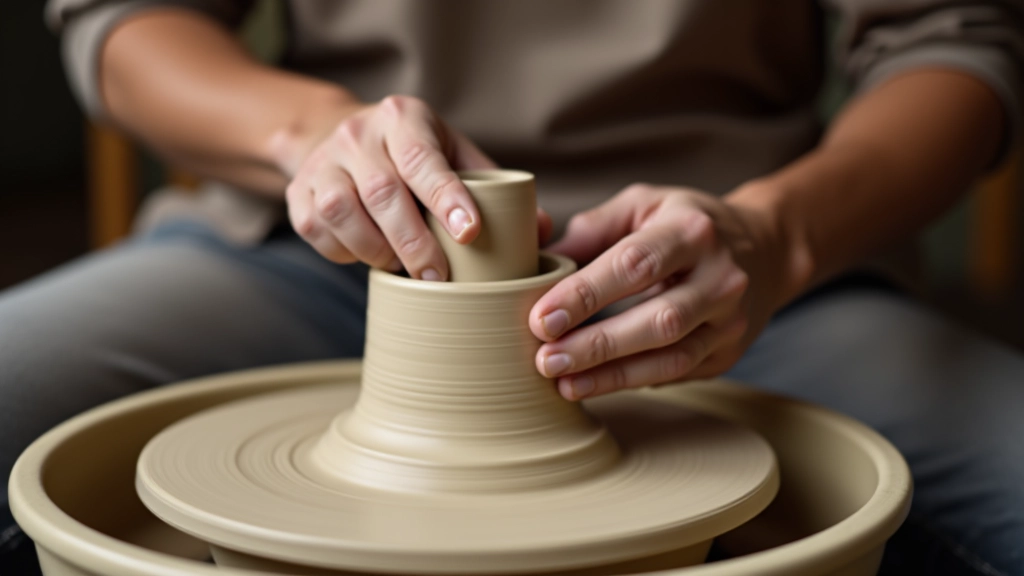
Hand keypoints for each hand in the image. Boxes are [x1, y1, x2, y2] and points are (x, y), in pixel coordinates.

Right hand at [277, 95, 494, 279]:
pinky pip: (317, 230)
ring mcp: (321, 162)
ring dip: (376, 249)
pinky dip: (345, 252)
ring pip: (341, 212)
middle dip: (414, 242)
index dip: (446, 197)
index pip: (423, 158)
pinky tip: (367, 254)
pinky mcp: (297, 192)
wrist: (337, 136)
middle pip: (382, 192)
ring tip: (401, 267)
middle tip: (438, 276)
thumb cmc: (413, 154)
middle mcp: (357, 134)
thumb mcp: (453, 153)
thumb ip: (494, 188)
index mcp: (402, 118)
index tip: (470, 232)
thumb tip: (542, 230)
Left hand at [529, 184, 789, 400]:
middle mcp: (721, 276)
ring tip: (563, 383)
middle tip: (546, 359)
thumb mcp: (641, 206)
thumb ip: (590, 231)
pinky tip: (592, 385)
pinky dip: (631, 383)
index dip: (586, 294)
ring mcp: (730, 320)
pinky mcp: (728, 352)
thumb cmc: (683, 223)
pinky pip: (676, 373)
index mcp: (691, 230)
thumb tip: (535, 261)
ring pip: (671, 357)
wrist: (763, 248)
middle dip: (597, 344)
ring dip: (612, 376)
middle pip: (658, 319)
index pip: (635, 264)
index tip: (542, 318)